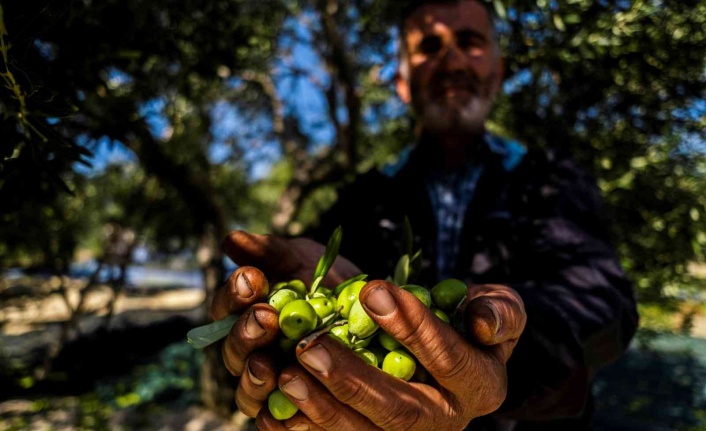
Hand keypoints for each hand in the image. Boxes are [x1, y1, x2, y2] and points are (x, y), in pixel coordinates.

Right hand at [211, 230, 361, 417]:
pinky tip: (289, 407)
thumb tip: (230, 238)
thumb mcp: (308, 261)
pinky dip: (279, 418)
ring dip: (254, 379)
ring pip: (249, 393)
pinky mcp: (298, 413)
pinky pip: (280, 423)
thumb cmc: (335, 284)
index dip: (234, 295)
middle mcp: (255, 353)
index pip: (227, 309)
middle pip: (234, 352)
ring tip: (269, 365)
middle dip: (245, 334)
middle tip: (265, 318)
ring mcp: (274, 386)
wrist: (383, 315)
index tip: (252, 278)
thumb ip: (272, 252)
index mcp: (250, 315)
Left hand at [255, 281, 525, 430]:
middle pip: (399, 411)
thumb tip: (483, 323)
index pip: (450, 361)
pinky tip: (274, 406)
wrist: (449, 359)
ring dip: (321, 407)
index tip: (374, 291)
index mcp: (480, 386)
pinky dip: (303, 429)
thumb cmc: (470, 326)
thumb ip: (500, 310)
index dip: (414, 328)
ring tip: (287, 372)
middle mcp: (444, 422)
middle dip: (353, 379)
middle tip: (310, 345)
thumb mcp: (498, 309)